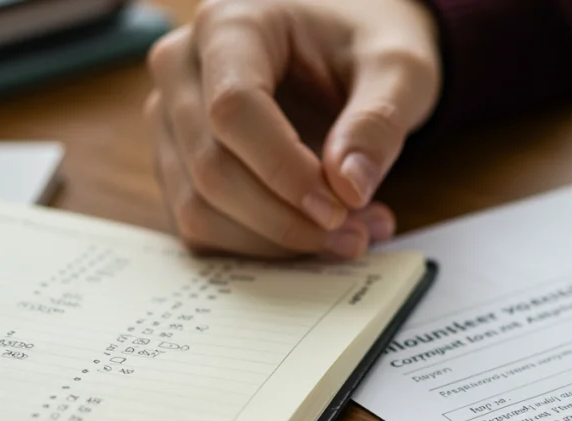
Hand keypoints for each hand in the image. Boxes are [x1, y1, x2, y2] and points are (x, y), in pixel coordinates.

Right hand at [144, 0, 440, 257]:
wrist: (347, 46)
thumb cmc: (366, 45)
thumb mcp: (399, 69)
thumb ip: (379, 122)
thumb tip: (350, 190)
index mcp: (230, 23)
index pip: (233, 109)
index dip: (285, 171)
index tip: (341, 207)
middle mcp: (182, 68)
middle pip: (210, 168)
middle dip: (286, 219)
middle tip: (358, 233)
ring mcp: (171, 120)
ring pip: (198, 208)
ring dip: (276, 242)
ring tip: (352, 234)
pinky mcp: (178, 166)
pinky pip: (201, 227)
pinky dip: (260, 247)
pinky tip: (318, 235)